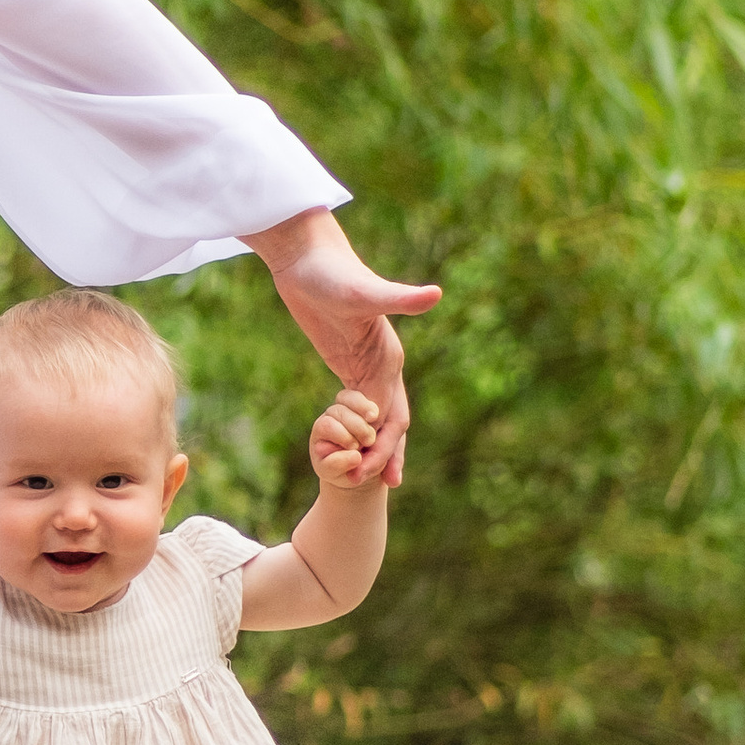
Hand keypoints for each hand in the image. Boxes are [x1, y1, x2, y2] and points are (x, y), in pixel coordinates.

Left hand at [246, 210, 437, 485]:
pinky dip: (357, 427)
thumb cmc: (331, 271)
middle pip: (391, 421)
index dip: (388, 448)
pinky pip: (358, 404)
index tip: (378, 478)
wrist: (307, 253)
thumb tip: (436, 294)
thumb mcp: (362, 291)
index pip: (395, 414)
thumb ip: (399, 298)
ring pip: (377, 417)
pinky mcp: (346, 360)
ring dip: (372, 447)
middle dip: (384, 456)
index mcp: (389, 356)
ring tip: (363, 480)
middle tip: (373, 490)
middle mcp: (383, 363)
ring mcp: (365, 363)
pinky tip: (350, 444)